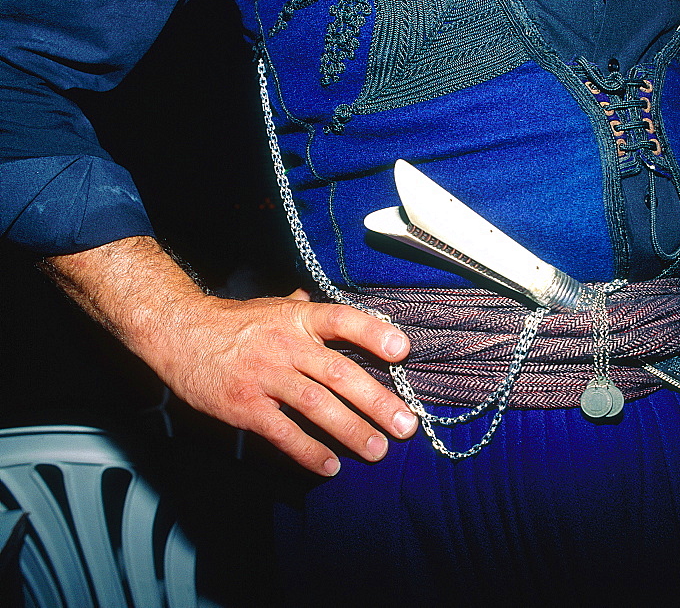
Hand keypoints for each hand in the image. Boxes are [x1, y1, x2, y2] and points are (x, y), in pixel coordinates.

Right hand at [140, 289, 417, 475]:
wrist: (179, 334)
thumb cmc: (236, 323)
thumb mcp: (275, 307)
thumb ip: (308, 310)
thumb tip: (336, 309)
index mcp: (298, 319)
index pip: (341, 320)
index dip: (372, 333)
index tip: (402, 349)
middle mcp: (286, 345)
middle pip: (338, 373)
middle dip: (376, 401)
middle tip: (405, 425)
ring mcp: (265, 376)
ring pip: (315, 405)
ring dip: (350, 431)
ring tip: (378, 450)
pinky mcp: (245, 406)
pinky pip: (282, 432)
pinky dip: (307, 451)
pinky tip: (330, 467)